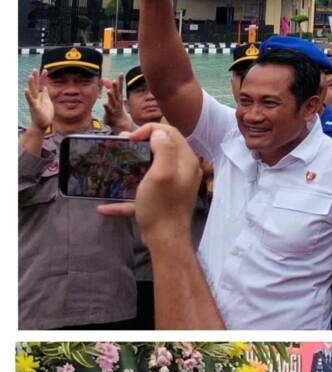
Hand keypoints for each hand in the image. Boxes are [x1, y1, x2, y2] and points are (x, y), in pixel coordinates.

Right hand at [24, 69, 53, 130]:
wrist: (42, 124)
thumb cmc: (45, 114)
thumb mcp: (47, 102)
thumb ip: (45, 94)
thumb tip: (45, 87)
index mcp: (41, 96)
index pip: (42, 84)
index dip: (43, 78)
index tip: (45, 70)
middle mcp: (37, 97)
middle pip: (36, 85)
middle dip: (36, 78)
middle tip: (35, 69)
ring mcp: (35, 101)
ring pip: (32, 91)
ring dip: (31, 84)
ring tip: (30, 76)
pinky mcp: (34, 107)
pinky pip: (30, 100)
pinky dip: (28, 95)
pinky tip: (25, 90)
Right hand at [96, 123, 200, 242]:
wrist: (166, 240)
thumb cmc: (162, 205)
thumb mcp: (162, 173)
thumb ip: (163, 148)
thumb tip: (158, 133)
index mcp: (185, 161)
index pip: (170, 132)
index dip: (149, 130)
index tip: (130, 138)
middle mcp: (184, 171)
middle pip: (162, 148)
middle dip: (140, 143)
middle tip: (122, 145)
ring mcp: (174, 187)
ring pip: (152, 169)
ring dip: (132, 166)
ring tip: (116, 163)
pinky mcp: (164, 202)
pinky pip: (143, 195)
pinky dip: (126, 199)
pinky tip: (105, 208)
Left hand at [102, 74, 131, 132]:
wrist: (119, 123)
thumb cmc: (116, 109)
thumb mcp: (114, 98)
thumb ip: (110, 88)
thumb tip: (105, 79)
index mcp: (118, 97)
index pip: (120, 88)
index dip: (120, 81)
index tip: (121, 74)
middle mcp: (117, 102)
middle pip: (116, 93)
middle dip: (115, 87)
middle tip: (114, 81)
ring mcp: (114, 108)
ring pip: (113, 101)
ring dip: (111, 96)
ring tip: (108, 91)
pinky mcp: (110, 113)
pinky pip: (108, 110)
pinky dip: (107, 107)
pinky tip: (104, 103)